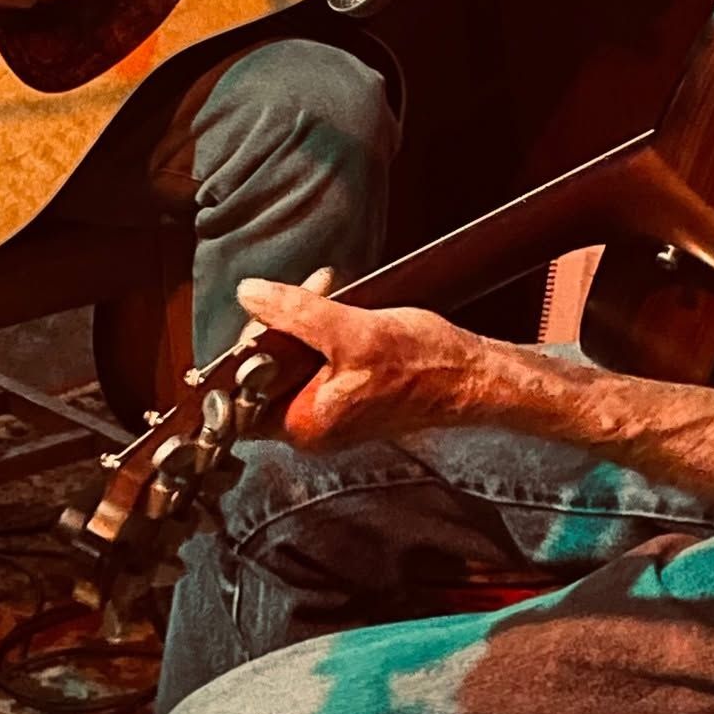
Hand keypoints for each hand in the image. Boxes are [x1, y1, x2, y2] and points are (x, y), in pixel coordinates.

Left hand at [235, 275, 502, 445]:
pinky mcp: (346, 395)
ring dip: (304, 319)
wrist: (471, 377)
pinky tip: (342, 304)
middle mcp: (310, 426)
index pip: (242, 389)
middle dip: (283, 321)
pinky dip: (324, 329)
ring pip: (293, 359)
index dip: (250, 343)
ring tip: (327, 288)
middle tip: (307, 289)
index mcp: (303, 424)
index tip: (270, 308)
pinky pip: (317, 359)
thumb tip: (250, 294)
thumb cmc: (422, 365)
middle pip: (265, 369)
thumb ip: (296, 314)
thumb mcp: (353, 332)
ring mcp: (328, 411)